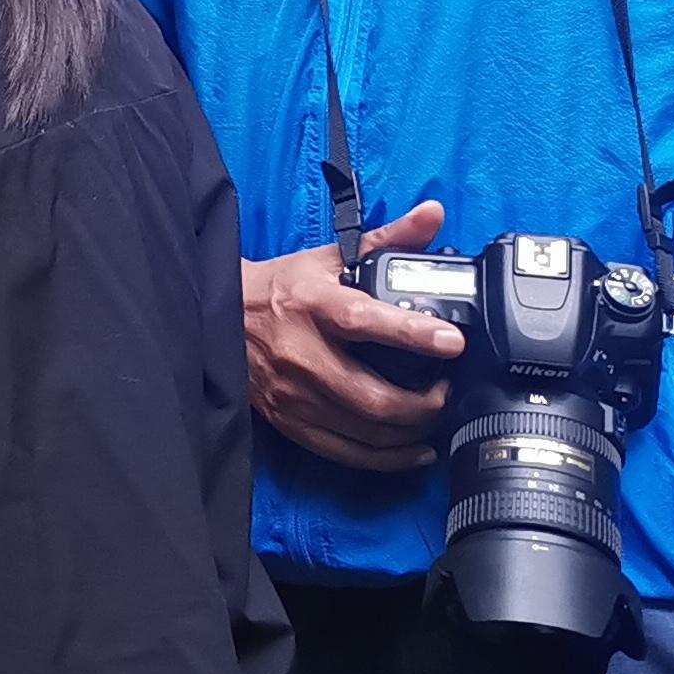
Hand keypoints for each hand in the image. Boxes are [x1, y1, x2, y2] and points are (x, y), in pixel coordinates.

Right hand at [241, 200, 460, 471]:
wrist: (221, 318)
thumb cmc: (281, 289)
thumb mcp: (330, 258)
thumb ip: (387, 239)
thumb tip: (433, 214)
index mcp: (312, 305)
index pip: (364, 321)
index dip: (411, 333)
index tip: (452, 341)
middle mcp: (301, 354)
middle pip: (371, 395)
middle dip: (423, 402)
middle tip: (447, 390)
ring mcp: (294, 395)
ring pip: (365, 431)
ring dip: (412, 431)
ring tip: (435, 416)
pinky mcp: (290, 421)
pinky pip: (347, 453)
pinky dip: (388, 458)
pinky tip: (415, 449)